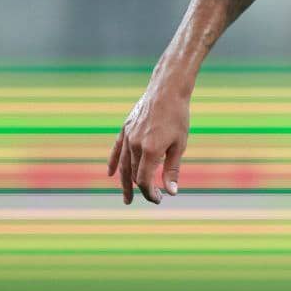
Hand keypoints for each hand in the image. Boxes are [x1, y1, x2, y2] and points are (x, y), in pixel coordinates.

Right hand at [107, 84, 190, 203]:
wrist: (167, 90)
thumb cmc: (178, 117)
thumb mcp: (179, 144)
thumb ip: (172, 169)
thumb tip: (171, 192)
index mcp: (150, 151)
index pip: (145, 181)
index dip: (150, 193)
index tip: (159, 199)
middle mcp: (135, 145)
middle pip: (134, 175)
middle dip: (143, 188)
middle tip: (154, 197)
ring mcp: (127, 137)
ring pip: (124, 165)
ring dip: (125, 183)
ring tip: (127, 198)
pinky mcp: (125, 129)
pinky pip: (117, 150)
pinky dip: (114, 163)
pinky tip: (111, 174)